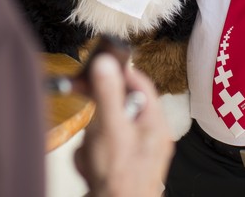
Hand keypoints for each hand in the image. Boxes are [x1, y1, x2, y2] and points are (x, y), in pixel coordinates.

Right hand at [74, 54, 173, 196]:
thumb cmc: (120, 180)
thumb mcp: (111, 129)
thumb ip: (107, 94)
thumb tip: (106, 63)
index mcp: (154, 124)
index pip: (140, 84)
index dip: (119, 74)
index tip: (100, 69)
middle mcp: (147, 138)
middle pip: (118, 107)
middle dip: (99, 118)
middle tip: (95, 128)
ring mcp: (132, 152)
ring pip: (104, 128)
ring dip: (91, 140)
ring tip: (94, 155)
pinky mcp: (118, 165)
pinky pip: (99, 148)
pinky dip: (90, 156)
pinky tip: (92, 168)